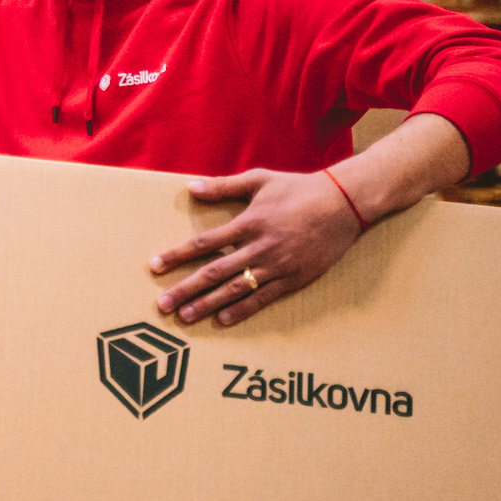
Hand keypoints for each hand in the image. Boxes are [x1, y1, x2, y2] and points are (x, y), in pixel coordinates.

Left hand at [149, 169, 361, 326]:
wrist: (345, 203)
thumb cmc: (298, 189)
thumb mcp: (259, 180)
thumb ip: (223, 186)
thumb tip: (191, 187)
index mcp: (247, 223)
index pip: (203, 243)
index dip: (176, 255)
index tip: (154, 266)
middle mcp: (259, 247)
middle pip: (214, 272)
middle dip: (185, 289)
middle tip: (162, 305)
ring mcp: (277, 266)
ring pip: (236, 289)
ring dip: (208, 304)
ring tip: (185, 317)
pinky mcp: (295, 278)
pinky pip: (264, 298)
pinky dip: (243, 309)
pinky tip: (223, 320)